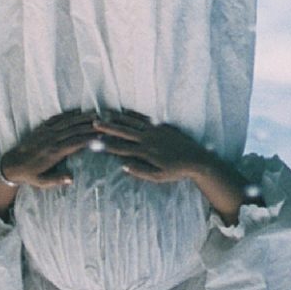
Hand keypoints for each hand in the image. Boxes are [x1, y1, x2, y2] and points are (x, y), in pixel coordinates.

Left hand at [0, 109, 99, 189]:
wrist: (11, 164)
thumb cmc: (29, 175)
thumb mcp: (42, 182)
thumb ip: (57, 180)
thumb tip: (72, 178)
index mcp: (54, 152)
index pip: (76, 143)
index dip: (89, 139)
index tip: (101, 137)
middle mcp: (52, 139)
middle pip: (75, 129)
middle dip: (90, 126)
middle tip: (104, 123)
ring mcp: (46, 131)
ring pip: (67, 121)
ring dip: (82, 117)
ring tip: (95, 114)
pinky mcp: (41, 127)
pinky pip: (57, 118)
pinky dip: (68, 114)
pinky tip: (77, 111)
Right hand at [93, 109, 217, 185]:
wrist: (196, 159)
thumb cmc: (176, 171)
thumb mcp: (158, 177)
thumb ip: (141, 171)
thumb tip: (123, 166)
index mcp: (146, 152)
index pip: (122, 148)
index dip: (107, 144)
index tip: (94, 141)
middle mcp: (148, 138)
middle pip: (124, 131)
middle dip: (108, 127)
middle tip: (95, 122)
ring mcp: (154, 130)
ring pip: (132, 122)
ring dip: (118, 118)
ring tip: (105, 114)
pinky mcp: (160, 125)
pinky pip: (143, 118)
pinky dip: (133, 115)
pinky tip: (125, 112)